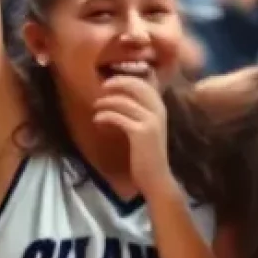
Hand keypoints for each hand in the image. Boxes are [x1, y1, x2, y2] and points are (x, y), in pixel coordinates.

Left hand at [92, 74, 173, 196]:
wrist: (156, 178)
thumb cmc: (149, 155)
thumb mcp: (149, 130)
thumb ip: (141, 114)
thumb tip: (123, 100)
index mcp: (161, 110)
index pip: (146, 85)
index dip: (128, 79)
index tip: (112, 81)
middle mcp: (159, 112)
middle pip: (137, 87)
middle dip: (118, 83)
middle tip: (102, 87)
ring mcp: (151, 122)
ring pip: (125, 102)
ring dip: (107, 102)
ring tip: (96, 106)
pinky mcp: (140, 133)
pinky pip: (119, 117)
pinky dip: (105, 116)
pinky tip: (97, 119)